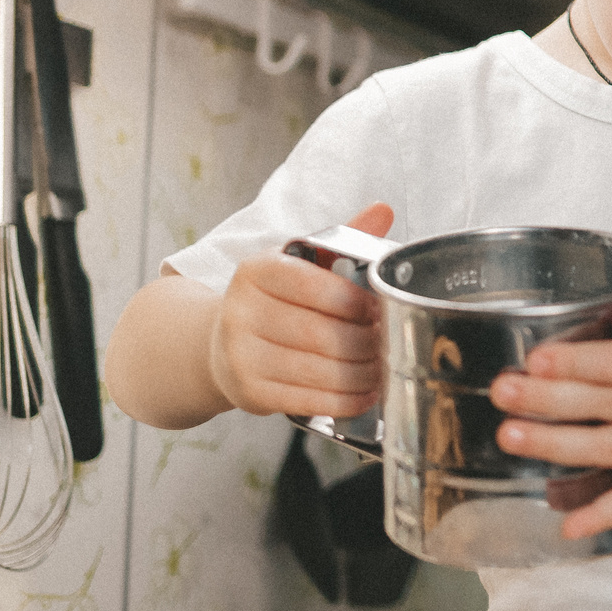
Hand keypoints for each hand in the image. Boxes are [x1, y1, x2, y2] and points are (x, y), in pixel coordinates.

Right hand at [204, 202, 392, 417]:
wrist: (221, 346)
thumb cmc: (275, 302)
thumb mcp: (301, 264)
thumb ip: (342, 239)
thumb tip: (383, 210)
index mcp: (256, 270)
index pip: (313, 283)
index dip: (355, 300)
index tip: (379, 308)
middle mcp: (241, 311)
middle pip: (321, 332)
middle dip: (366, 341)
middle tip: (390, 342)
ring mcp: (241, 354)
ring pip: (319, 369)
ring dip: (362, 373)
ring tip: (383, 368)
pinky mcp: (249, 392)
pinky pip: (308, 399)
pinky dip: (345, 400)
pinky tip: (366, 393)